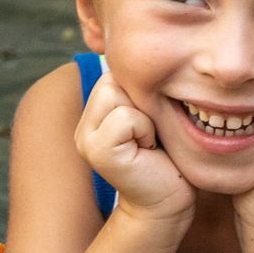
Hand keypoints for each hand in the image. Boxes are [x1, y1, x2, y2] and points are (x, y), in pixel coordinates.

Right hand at [75, 72, 195, 226]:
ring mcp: (85, 138)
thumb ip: (139, 90)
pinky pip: (125, 117)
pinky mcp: (96, 150)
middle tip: (151, 134)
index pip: (117, 73)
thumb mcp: (153, 115)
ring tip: (149, 141)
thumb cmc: (169, 157)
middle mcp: (84, 124)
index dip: (143, 93)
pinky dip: (144, 129)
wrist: (168, 202)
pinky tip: (147, 151)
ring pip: (116, 93)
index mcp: (96, 113)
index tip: (151, 125)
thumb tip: (145, 50)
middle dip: (142, 102)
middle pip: (114, 80)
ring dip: (144, 116)